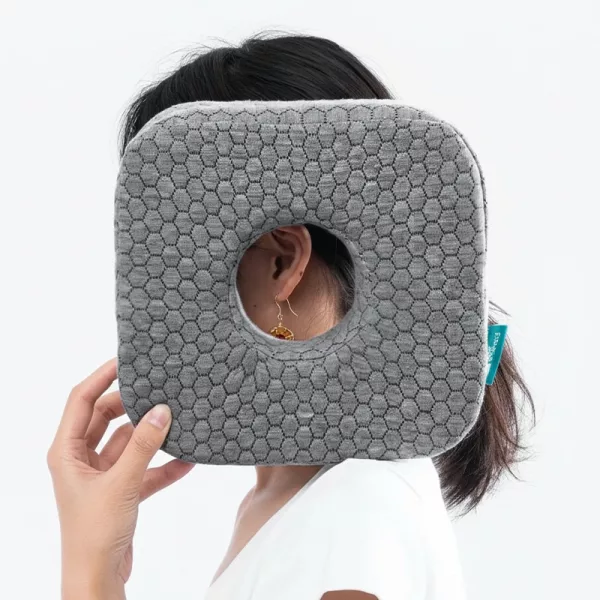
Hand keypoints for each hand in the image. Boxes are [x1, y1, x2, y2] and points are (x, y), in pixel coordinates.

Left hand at [47, 357, 193, 599]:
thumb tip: (163, 411)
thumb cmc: (95, 533)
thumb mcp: (121, 484)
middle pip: (106, 417)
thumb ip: (143, 446)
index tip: (127, 360)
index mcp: (66, 452)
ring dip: (151, 435)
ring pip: (127, 442)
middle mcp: (81, 459)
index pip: (81, 400)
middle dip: (132, 405)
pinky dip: (162, 465)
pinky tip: (189, 460)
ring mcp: (101, 475)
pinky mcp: (120, 491)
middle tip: (158, 388)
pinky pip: (143, 468)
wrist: (98, 579)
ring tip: (177, 419)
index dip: (101, 377)